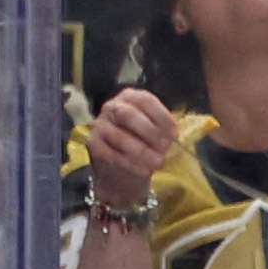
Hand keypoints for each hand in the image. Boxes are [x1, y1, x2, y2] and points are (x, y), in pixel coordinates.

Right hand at [85, 88, 177, 221]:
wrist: (125, 161)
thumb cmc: (146, 139)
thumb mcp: (158, 130)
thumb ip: (165, 130)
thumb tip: (173, 136)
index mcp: (132, 98)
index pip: (146, 101)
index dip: (161, 116)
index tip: (174, 133)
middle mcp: (113, 107)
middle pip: (128, 115)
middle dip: (149, 132)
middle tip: (165, 147)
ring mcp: (100, 125)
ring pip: (119, 136)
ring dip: (141, 151)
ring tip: (158, 162)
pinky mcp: (93, 144)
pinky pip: (111, 154)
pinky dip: (130, 164)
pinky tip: (145, 170)